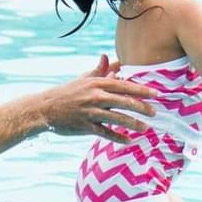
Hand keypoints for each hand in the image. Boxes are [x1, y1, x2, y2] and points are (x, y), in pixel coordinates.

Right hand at [34, 66, 154, 141]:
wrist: (45, 108)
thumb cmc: (67, 92)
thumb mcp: (84, 79)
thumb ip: (101, 70)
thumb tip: (116, 61)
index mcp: (97, 83)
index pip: (124, 86)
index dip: (141, 90)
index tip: (156, 94)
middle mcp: (95, 96)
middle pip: (124, 101)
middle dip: (142, 107)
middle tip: (154, 112)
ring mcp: (90, 112)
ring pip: (117, 118)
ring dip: (133, 124)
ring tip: (146, 128)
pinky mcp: (85, 127)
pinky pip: (105, 133)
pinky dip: (118, 137)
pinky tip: (129, 141)